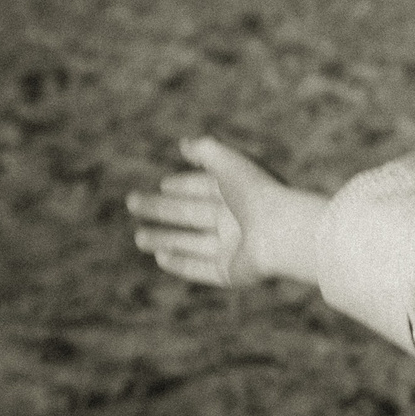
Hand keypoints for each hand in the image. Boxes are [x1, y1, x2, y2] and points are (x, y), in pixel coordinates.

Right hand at [127, 136, 327, 288]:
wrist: (281, 233)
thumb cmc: (257, 194)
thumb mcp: (230, 164)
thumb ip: (207, 150)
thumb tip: (184, 143)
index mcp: (243, 193)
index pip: (208, 187)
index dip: (187, 184)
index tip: (163, 183)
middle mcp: (238, 221)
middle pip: (194, 214)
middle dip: (163, 208)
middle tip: (133, 203)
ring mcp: (235, 248)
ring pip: (193, 243)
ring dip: (165, 239)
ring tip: (139, 236)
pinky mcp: (231, 273)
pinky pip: (201, 268)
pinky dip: (182, 263)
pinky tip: (160, 257)